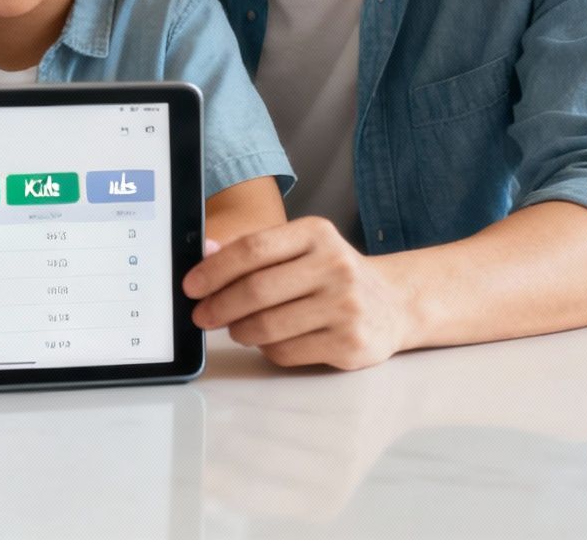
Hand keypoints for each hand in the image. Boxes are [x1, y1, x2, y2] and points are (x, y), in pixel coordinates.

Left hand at [186, 217, 415, 369]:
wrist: (394, 304)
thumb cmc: (334, 275)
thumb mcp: (301, 249)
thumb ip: (255, 250)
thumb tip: (205, 250)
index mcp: (316, 234)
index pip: (253, 248)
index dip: (214, 269)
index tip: (191, 286)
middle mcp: (335, 266)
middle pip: (256, 290)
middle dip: (218, 306)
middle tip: (201, 315)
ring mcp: (345, 306)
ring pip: (268, 326)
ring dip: (239, 331)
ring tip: (236, 329)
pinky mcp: (350, 343)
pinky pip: (287, 352)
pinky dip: (267, 350)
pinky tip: (269, 341)